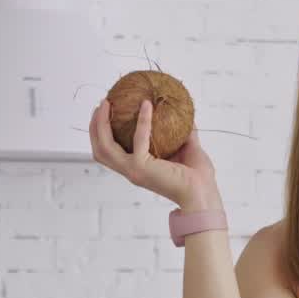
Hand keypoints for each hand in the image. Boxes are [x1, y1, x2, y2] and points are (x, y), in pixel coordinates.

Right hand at [88, 98, 221, 211]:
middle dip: (94, 126)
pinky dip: (142, 120)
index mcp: (137, 168)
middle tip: (101, 105)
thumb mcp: (188, 149)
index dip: (102, 133)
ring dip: (102, 123)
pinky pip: (139, 138)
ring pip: (104, 146)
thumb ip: (185, 132)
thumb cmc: (198, 178)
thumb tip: (187, 114)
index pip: (109, 152)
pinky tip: (147, 105)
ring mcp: (133, 170)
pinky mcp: (141, 167)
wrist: (203, 194)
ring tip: (107, 103)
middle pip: (99, 149)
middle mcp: (131, 171)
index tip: (105, 112)